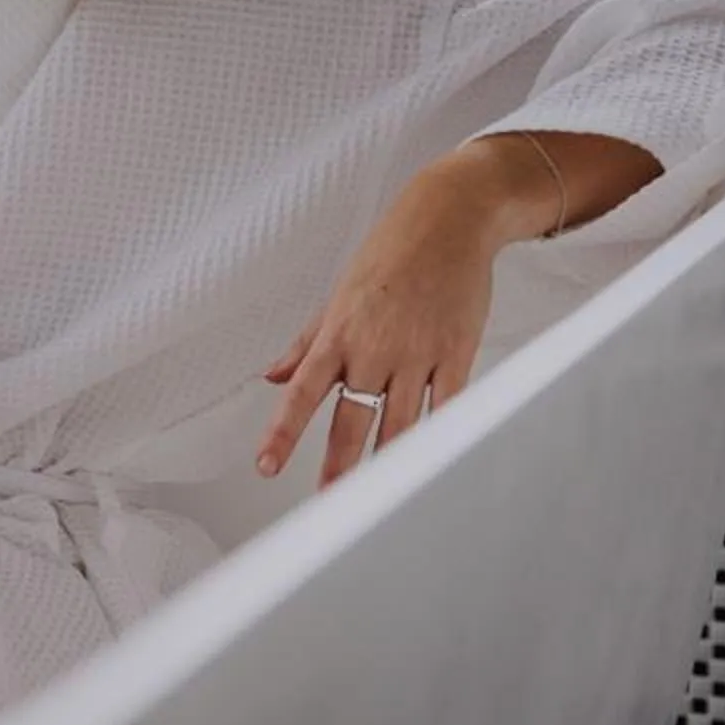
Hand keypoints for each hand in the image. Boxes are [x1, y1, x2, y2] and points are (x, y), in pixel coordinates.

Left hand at [256, 176, 501, 486]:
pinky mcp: (457, 352)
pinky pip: (448, 405)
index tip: (266, 465)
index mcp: (338, 334)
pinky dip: (438, 435)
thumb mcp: (337, 295)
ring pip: (400, 422)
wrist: (447, 222)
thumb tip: (271, 376)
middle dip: (339, 465)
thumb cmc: (389, 255)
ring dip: (386, 461)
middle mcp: (374, 348)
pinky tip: (429, 461)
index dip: (282, 433)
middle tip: (327, 503)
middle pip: (352, 418)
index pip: (301, 393)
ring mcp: (417, 353)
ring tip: (376, 497)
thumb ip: (305, 342)